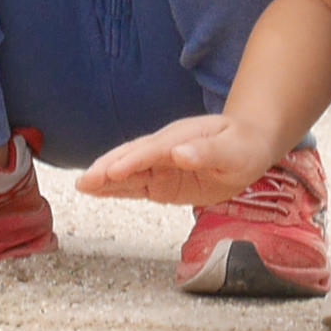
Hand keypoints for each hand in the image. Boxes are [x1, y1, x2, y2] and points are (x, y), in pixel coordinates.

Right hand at [81, 112, 282, 208]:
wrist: (249, 145)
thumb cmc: (243, 145)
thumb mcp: (233, 149)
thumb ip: (207, 152)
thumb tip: (179, 154)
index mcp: (180, 138)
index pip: (151, 151)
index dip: (131, 161)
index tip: (111, 172)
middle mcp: (164, 149)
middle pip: (131, 158)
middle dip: (107, 169)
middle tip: (84, 182)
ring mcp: (161, 166)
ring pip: (128, 173)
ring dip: (105, 180)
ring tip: (81, 187)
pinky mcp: (162, 182)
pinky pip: (135, 186)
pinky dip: (115, 189)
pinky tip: (97, 192)